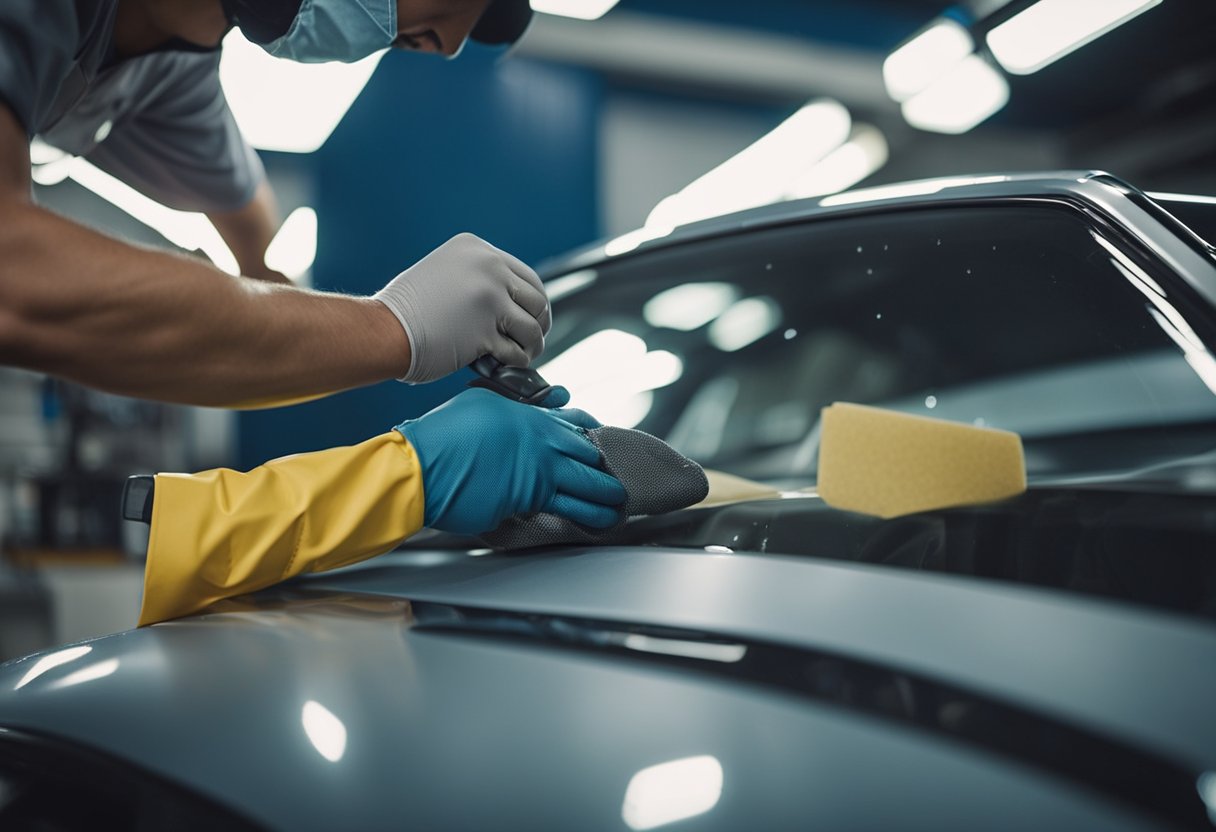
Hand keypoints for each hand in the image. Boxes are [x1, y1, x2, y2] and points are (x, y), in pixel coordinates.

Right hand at [373, 233, 550, 382]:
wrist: (383, 329)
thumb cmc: (407, 310)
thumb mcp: (445, 272)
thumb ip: (479, 278)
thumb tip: (513, 302)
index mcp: (478, 249)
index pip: (527, 276)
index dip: (534, 302)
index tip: (533, 318)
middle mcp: (488, 267)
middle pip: (537, 300)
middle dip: (539, 323)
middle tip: (532, 339)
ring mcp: (489, 298)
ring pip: (532, 327)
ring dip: (531, 346)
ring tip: (522, 354)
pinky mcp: (486, 330)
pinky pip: (517, 351)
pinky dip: (515, 361)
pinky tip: (503, 363)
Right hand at [395, 389, 624, 534]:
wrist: (420, 467)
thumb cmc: (443, 435)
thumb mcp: (482, 402)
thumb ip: (518, 403)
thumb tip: (551, 400)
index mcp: (530, 418)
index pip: (576, 423)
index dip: (593, 434)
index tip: (602, 442)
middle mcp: (542, 443)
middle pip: (590, 455)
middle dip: (605, 469)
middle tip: (613, 480)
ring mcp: (539, 473)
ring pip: (588, 486)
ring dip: (605, 498)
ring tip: (616, 507)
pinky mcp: (529, 500)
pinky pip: (566, 509)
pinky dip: (587, 517)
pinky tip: (595, 523)